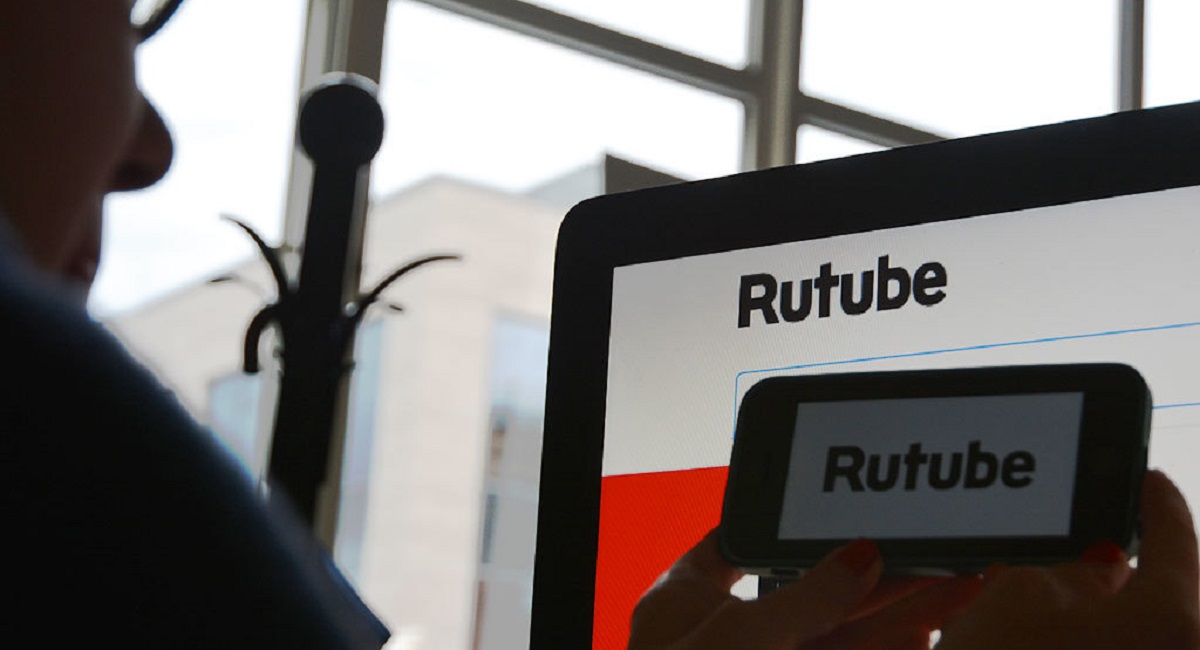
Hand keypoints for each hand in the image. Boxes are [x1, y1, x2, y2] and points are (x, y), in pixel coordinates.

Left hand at [628, 530, 979, 649]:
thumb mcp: (741, 636)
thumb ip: (807, 598)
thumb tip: (864, 556)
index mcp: (685, 602)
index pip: (736, 546)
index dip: (784, 528)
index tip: (839, 512)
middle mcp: (724, 637)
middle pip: (810, 597)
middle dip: (877, 580)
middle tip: (939, 561)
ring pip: (839, 640)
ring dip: (897, 619)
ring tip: (958, 591)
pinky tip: (923, 638)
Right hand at [937, 469, 1199, 648]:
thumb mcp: (1021, 593)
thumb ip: (1067, 568)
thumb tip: (1095, 569)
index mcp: (1174, 621)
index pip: (1176, 541)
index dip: (1157, 503)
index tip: (1148, 482)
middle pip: (1157, 600)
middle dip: (1112, 576)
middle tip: (1069, 554)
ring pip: (1129, 641)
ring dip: (1089, 623)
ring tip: (1031, 610)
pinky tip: (1032, 645)